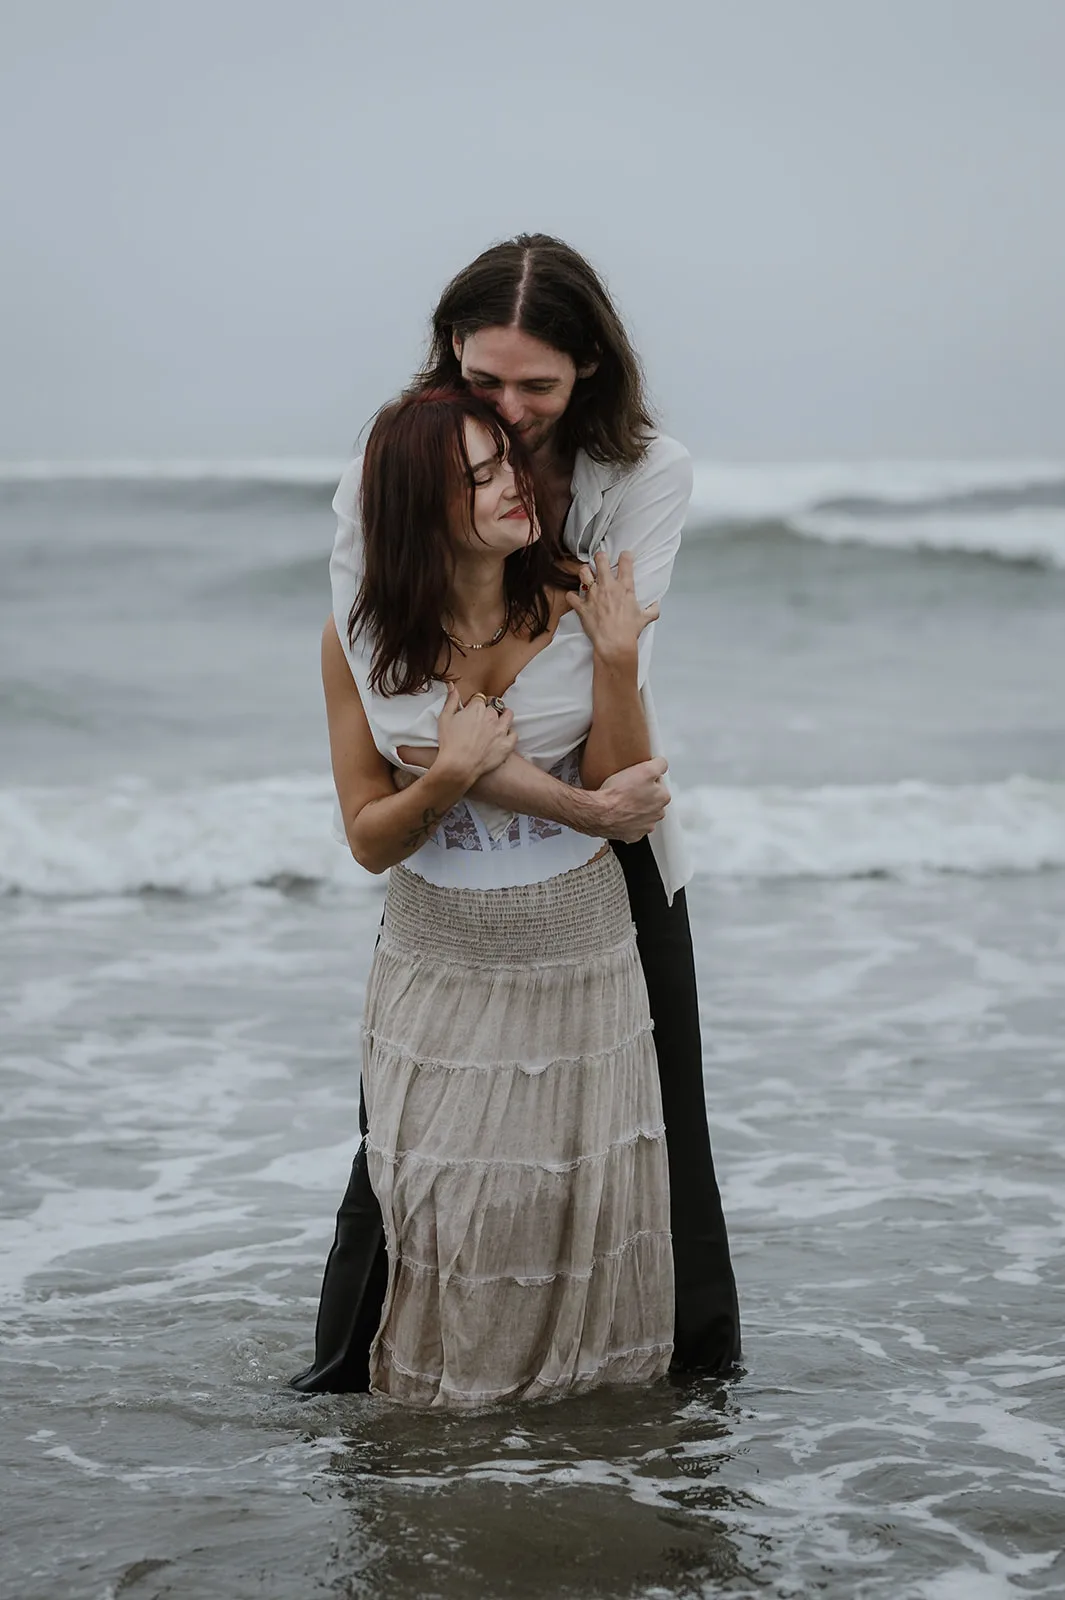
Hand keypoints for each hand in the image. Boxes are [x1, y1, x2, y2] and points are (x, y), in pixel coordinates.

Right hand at [435, 682, 515, 783]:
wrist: (459, 766)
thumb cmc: (450, 743)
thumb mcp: (445, 718)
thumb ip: (451, 700)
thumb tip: (452, 686)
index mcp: (477, 708)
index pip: (480, 698)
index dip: (475, 704)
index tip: (471, 711)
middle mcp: (491, 716)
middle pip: (494, 707)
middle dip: (488, 711)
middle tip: (481, 721)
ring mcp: (501, 730)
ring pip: (508, 715)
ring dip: (504, 716)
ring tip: (497, 723)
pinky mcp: (507, 744)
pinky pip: (514, 734)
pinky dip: (509, 734)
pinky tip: (502, 737)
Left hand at [565, 550, 659, 665]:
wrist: (615, 643)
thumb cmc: (629, 631)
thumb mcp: (645, 619)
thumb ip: (652, 610)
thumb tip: (655, 605)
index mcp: (624, 587)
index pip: (625, 561)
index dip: (625, 555)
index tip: (624, 556)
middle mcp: (608, 587)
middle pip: (600, 560)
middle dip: (600, 557)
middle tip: (600, 560)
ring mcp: (593, 595)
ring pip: (583, 572)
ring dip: (584, 572)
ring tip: (586, 575)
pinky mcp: (582, 606)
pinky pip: (571, 595)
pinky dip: (571, 596)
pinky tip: (575, 598)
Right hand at [593, 757, 670, 841]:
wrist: (600, 812)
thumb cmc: (619, 793)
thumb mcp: (645, 769)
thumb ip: (659, 765)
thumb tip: (662, 764)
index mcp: (662, 798)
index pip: (660, 783)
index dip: (648, 778)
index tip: (639, 778)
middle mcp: (657, 814)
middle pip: (653, 800)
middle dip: (644, 794)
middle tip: (629, 788)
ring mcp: (645, 826)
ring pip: (644, 814)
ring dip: (637, 808)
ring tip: (623, 801)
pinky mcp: (632, 835)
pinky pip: (632, 826)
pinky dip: (627, 820)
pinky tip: (620, 813)